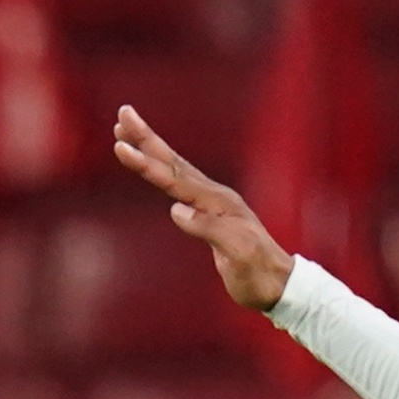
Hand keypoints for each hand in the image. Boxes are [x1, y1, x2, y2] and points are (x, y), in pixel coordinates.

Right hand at [113, 104, 295, 309]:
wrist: (277, 285)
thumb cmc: (258, 273)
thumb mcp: (237, 253)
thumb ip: (207, 228)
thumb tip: (175, 210)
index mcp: (217, 203)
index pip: (174, 178)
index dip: (146, 162)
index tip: (121, 145)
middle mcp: (214, 196)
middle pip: (173, 162)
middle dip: (146, 138)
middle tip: (123, 113)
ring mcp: (211, 204)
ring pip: (174, 169)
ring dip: (150, 148)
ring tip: (127, 131)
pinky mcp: (208, 215)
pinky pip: (178, 185)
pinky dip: (161, 170)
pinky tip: (152, 164)